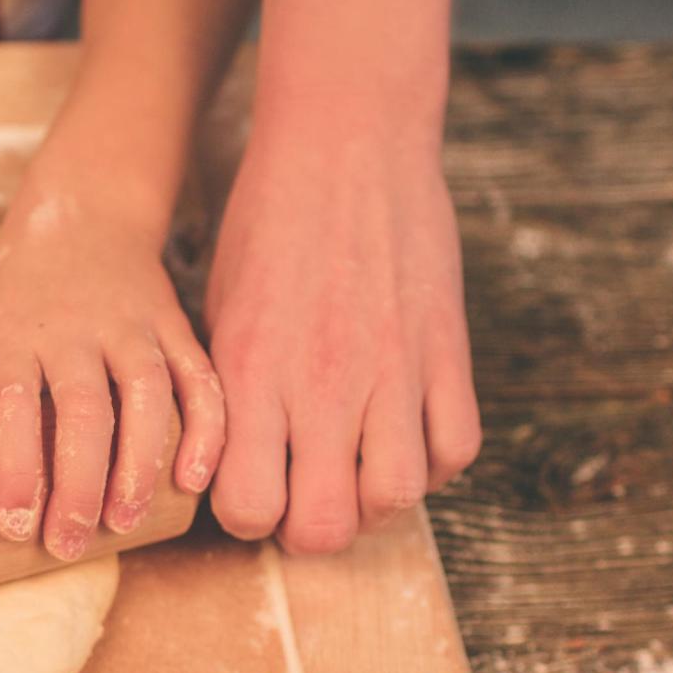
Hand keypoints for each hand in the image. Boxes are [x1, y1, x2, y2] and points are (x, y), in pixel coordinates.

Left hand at [0, 192, 224, 559]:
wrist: (85, 210)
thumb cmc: (15, 287)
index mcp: (13, 333)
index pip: (12, 404)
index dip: (15, 467)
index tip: (14, 526)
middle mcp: (74, 328)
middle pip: (83, 409)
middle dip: (79, 483)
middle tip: (68, 545)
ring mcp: (130, 326)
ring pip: (147, 396)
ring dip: (140, 464)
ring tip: (126, 524)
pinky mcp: (174, 325)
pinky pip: (198, 379)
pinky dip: (204, 429)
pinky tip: (192, 480)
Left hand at [205, 135, 480, 553]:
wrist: (346, 141)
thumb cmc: (266, 222)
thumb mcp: (218, 306)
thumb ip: (225, 391)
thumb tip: (221, 463)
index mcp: (251, 373)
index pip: (248, 509)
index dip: (247, 519)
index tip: (253, 493)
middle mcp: (321, 383)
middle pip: (326, 525)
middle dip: (312, 531)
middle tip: (307, 499)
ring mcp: (392, 369)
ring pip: (394, 498)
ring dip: (374, 503)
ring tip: (357, 472)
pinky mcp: (445, 350)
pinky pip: (453, 450)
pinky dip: (431, 462)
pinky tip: (406, 437)